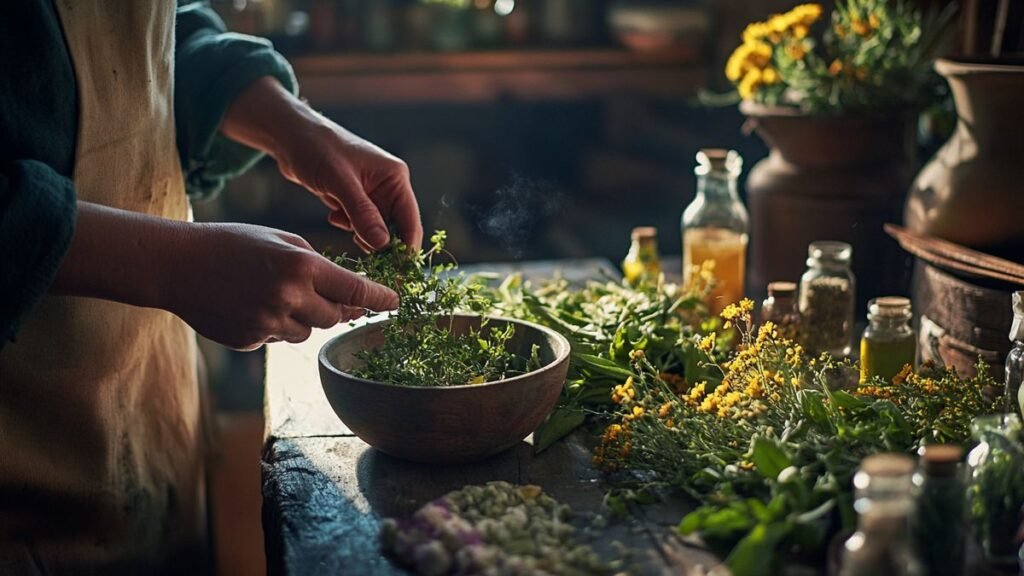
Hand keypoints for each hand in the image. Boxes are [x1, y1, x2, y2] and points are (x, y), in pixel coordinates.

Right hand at [167, 222, 397, 350]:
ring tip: (272, 293)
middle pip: (335, 316)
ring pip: (308, 332)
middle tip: (314, 291)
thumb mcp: (281, 241)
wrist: (177, 265)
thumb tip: (350, 295)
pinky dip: (274, 325)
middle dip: (333, 306)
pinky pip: (279, 338)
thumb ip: (317, 266)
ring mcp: (269, 323)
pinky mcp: (251, 340)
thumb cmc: (234, 244)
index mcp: (301, 266)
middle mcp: (289, 297)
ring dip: (302, 318)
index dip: (379, 298)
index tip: (396, 303)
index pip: (355, 289)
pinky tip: (250, 305)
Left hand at [277, 122, 421, 252]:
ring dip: (361, 234)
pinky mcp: (355, 199)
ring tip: (341, 222)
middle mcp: (389, 186)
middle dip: (380, 243)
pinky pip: (360, 224)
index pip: (410, 222)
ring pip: (377, 229)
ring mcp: (372, 193)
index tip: (395, 273)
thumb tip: (383, 245)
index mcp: (395, 178)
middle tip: (360, 251)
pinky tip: (333, 216)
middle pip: (396, 229)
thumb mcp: (339, 182)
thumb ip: (362, 213)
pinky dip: (349, 226)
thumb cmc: (316, 148)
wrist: (289, 136)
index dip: (405, 249)